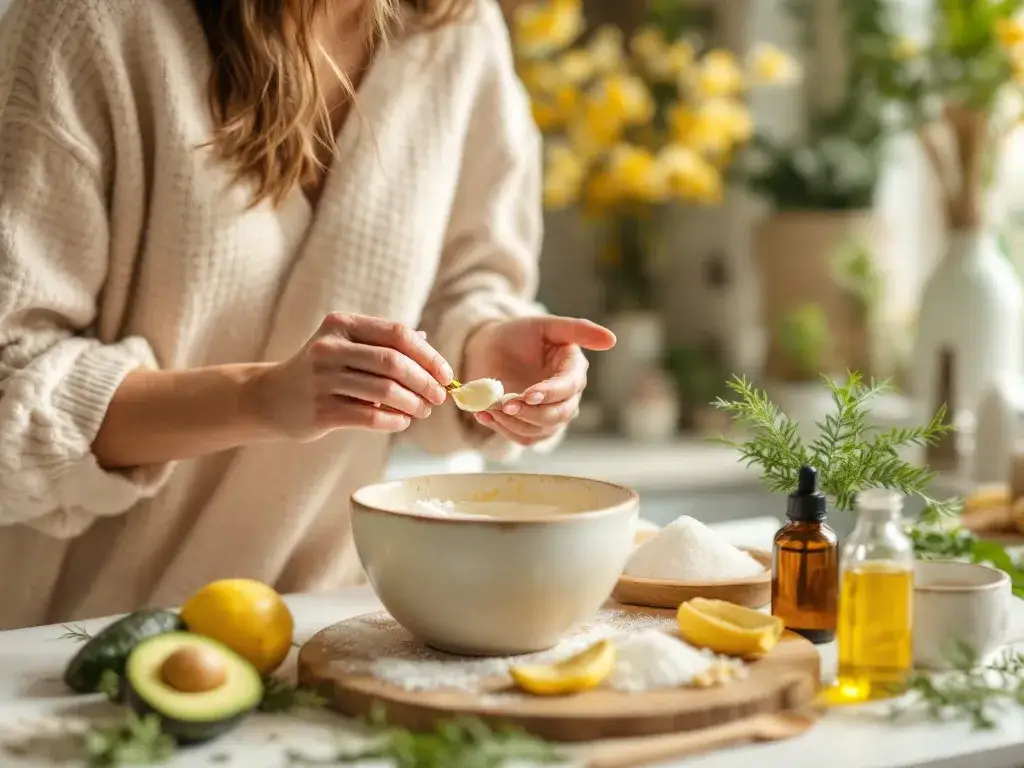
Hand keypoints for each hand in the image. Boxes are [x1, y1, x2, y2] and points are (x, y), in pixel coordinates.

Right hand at [252, 313, 452, 440]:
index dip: (428, 355)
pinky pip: (369, 415)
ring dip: (413, 404)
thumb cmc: (321, 371)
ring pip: (384, 391)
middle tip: (439, 397)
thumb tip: (428, 343)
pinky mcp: (320, 410)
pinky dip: (393, 420)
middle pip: (393, 362)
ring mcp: (322, 379)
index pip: (397, 334)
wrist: (271, 398)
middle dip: (424, 381)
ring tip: (423, 411)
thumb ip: (384, 343)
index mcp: (342, 325)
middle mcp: (329, 348)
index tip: (446, 374)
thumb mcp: (346, 346)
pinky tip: (402, 422)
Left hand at [461, 316, 615, 444]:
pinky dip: (502, 429)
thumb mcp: (544, 325)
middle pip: (559, 415)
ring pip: (540, 430)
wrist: (489, 349)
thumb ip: (577, 329)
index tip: (528, 394)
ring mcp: (550, 414)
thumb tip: (612, 340)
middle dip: (532, 413)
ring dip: (514, 422)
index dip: (551, 393)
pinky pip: (523, 438)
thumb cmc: (518, 334)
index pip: (569, 387)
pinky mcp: (532, 427)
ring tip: (489, 407)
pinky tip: (484, 414)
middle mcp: (566, 396)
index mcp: (573, 369)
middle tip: (505, 405)